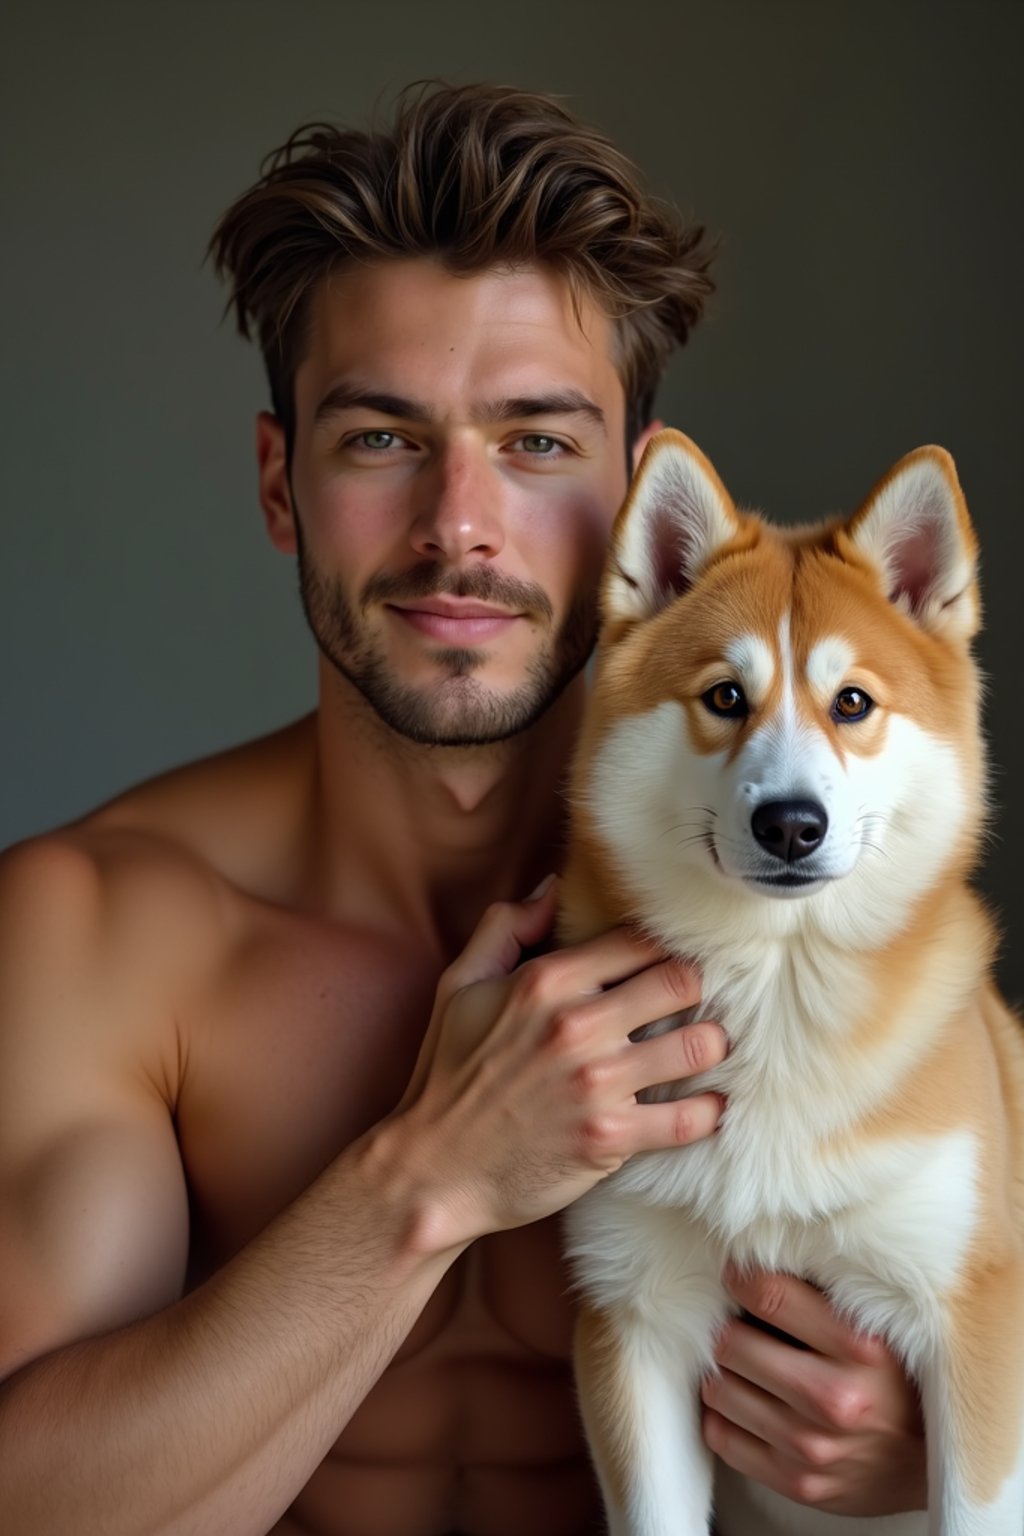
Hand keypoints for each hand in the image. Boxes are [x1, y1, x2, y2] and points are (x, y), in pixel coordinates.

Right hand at [394, 878, 726, 1247]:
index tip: (668, 959)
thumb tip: (553, 888)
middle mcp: (577, 1026)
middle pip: (681, 982)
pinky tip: (709, 1103)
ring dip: (711, 1044)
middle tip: (697, 1000)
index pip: (639, 940)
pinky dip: (709, 1110)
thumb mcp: (459, 986)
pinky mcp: (611, 1139)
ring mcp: (597, 1084)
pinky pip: (690, 1119)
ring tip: (706, 1046)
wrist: (433, 1170)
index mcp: (545, 982)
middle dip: (696, 988)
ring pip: (698, 1046)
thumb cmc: (447, 1075)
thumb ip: (505, 928)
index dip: (661, 946)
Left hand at [701, 1268, 926, 1514]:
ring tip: (742, 1366)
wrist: (930, 1465)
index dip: (740, 1279)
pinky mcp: (797, 1483)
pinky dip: (723, 1416)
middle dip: (728, 1329)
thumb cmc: (897, 1382)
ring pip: (719, 1390)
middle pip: (732, 1344)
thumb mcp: (881, 1329)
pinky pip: (722, 1439)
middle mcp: (836, 1399)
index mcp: (862, 1348)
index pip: (770, 1297)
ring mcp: (813, 1447)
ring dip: (723, 1373)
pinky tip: (744, 1404)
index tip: (737, 1276)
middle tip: (738, 1325)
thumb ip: (824, 1297)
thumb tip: (757, 1260)